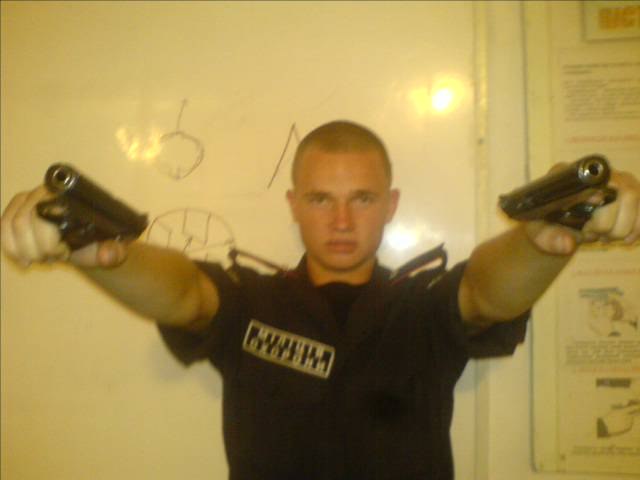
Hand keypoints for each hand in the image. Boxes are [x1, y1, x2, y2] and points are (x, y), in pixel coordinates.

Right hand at [1, 186, 127, 267]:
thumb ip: (114, 252)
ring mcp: (29, 199)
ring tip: (41, 258)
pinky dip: (10, 248)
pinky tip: (24, 260)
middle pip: (24, 221)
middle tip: (53, 258)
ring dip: (23, 249)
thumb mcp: (112, 248)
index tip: (63, 252)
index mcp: (71, 198)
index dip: (47, 240)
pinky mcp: (16, 209)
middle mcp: (47, 192)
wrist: (88, 243)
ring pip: (9, 224)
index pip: (45, 213)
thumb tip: (108, 256)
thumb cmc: (99, 242)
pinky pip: (3, 227)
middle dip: (36, 248)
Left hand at [525, 167, 639, 254]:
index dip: (601, 197)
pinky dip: (636, 231)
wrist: (558, 223)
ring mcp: (622, 180)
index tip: (589, 224)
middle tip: (591, 234)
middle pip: (626, 193)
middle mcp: (600, 172)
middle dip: (609, 225)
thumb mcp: (539, 232)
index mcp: (570, 173)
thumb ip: (549, 238)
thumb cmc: (546, 223)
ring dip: (622, 230)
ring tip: (602, 236)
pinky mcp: (635, 194)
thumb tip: (568, 245)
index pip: (596, 177)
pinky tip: (621, 238)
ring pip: (638, 203)